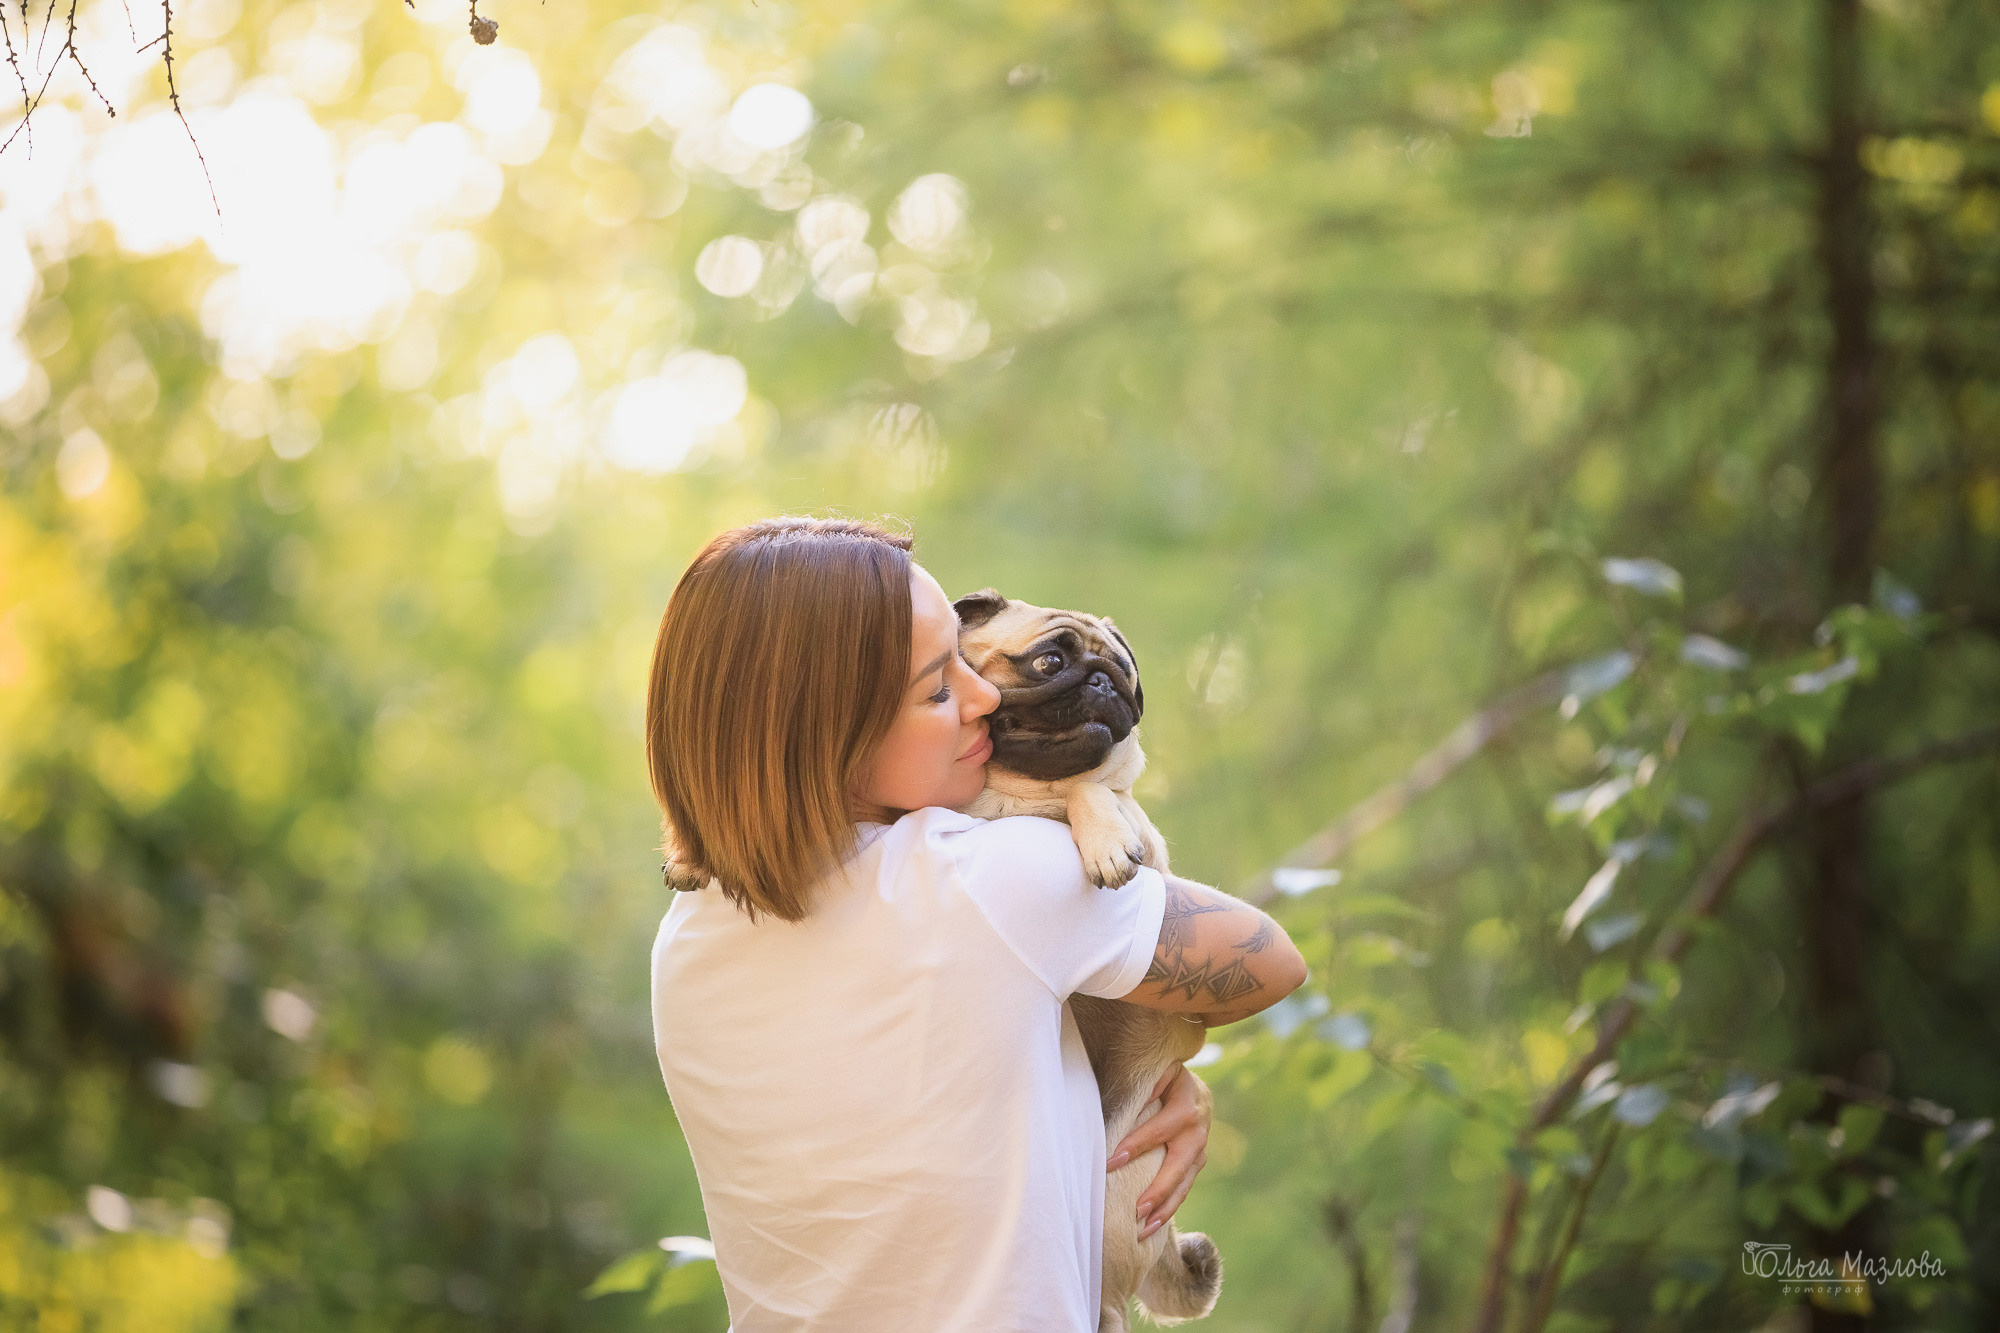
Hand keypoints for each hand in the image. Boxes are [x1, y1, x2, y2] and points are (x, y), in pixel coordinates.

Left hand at [1106, 1064, 1211, 1238]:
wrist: (1193, 1087)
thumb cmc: (1165, 1077)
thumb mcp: (1159, 1071)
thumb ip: (1145, 1085)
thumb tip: (1127, 1104)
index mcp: (1187, 1103)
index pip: (1160, 1128)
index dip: (1136, 1145)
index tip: (1111, 1161)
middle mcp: (1198, 1129)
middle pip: (1180, 1164)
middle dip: (1158, 1188)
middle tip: (1136, 1209)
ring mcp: (1201, 1149)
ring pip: (1185, 1183)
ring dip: (1165, 1208)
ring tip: (1143, 1228)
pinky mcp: (1197, 1164)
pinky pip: (1184, 1188)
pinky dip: (1169, 1207)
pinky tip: (1152, 1224)